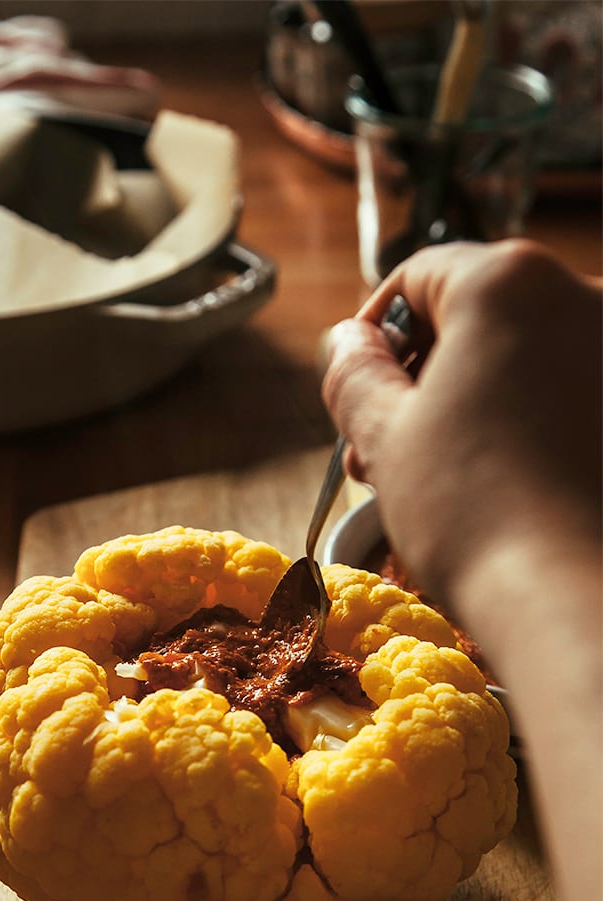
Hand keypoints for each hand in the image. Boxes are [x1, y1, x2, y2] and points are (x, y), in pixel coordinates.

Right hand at [321, 239, 601, 606]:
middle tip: (384, 448)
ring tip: (439, 475)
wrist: (579, 598)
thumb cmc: (473, 512)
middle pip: (482, 315)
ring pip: (533, 356)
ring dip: (478, 400)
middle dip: (427, 373)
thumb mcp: (385, 435)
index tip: (356, 389)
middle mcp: (586, 296)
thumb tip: (347, 341)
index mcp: (509, 284)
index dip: (374, 333)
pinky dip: (537, 420)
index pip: (420, 277)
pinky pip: (577, 392)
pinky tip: (506, 481)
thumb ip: (356, 372)